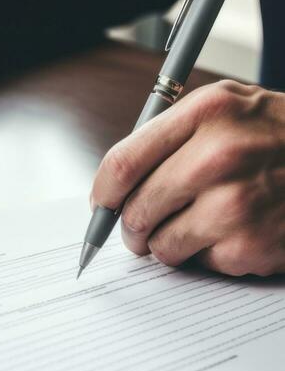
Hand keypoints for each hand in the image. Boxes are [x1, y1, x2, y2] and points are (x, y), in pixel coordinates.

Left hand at [91, 80, 284, 276]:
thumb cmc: (282, 136)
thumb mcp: (231, 106)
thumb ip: (171, 133)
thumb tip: (116, 181)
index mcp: (207, 114)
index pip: (123, 163)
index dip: (104, 193)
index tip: (103, 205)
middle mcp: (218, 157)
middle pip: (136, 210)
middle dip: (132, 226)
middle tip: (142, 228)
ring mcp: (234, 205)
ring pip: (160, 246)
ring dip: (170, 244)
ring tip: (199, 226)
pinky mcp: (249, 245)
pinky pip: (198, 265)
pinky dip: (209, 257)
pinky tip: (235, 233)